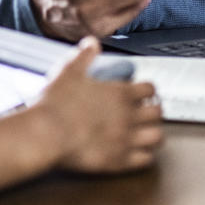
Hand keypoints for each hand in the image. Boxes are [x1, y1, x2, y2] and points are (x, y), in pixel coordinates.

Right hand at [35, 38, 163, 172]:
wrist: (46, 134)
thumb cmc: (56, 103)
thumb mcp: (69, 71)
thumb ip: (84, 55)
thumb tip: (92, 43)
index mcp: (120, 93)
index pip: (150, 89)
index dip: (147, 90)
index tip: (142, 93)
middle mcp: (129, 116)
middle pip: (158, 112)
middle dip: (154, 111)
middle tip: (146, 112)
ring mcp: (126, 140)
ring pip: (157, 137)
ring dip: (153, 133)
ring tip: (146, 132)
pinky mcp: (119, 161)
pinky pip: (145, 160)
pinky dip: (145, 155)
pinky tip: (137, 152)